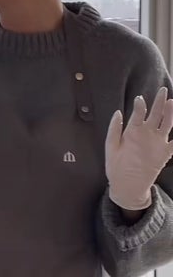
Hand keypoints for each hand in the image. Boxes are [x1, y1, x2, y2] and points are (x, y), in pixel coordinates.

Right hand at [106, 87, 172, 209]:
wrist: (129, 187)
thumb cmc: (117, 168)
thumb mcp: (110, 148)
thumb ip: (114, 129)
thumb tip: (119, 113)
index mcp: (133, 132)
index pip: (138, 112)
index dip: (140, 103)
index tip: (140, 98)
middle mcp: (148, 134)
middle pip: (156, 113)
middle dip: (159, 100)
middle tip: (162, 90)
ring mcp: (160, 143)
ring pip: (169, 122)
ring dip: (172, 110)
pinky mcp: (167, 152)